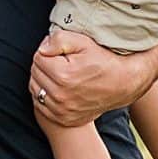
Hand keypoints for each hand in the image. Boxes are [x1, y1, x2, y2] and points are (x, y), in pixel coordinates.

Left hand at [29, 30, 154, 129]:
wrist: (122, 84)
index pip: (38, 57)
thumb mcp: (84, 42)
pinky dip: (45, 96)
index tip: (61, 52)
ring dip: (42, 80)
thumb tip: (42, 48)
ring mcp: (62, 110)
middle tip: (60, 61)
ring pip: (35, 89)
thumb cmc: (103, 60)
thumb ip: (59, 40)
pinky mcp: (64, 118)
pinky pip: (41, 105)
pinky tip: (57, 88)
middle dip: (44, 64)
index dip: (48, 51)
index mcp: (63, 75)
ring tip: (59, 74)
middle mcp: (61, 96)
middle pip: (35, 73)